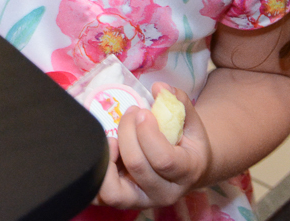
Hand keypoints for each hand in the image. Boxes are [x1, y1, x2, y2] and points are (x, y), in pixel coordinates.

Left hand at [96, 84, 209, 209]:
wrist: (188, 171)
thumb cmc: (187, 143)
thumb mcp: (192, 122)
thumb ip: (179, 102)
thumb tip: (159, 87)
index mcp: (186, 172)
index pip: (163, 159)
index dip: (148, 132)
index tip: (143, 112)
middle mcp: (164, 193)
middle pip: (137, 166)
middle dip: (128, 131)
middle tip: (130, 112)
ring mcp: (141, 201)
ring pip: (113, 190)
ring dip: (109, 156)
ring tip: (115, 137)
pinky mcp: (122, 201)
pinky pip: (99, 194)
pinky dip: (98, 171)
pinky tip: (109, 150)